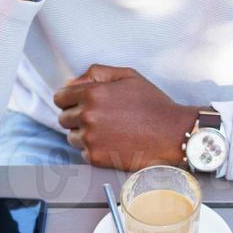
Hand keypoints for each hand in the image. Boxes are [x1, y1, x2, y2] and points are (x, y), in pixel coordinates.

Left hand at [54, 66, 197, 170]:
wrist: (172, 134)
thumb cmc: (152, 103)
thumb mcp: (127, 76)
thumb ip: (96, 73)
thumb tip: (70, 83)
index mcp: (92, 93)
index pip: (60, 98)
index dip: (69, 100)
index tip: (78, 104)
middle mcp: (87, 116)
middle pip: (63, 119)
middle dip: (76, 117)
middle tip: (99, 118)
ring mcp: (91, 139)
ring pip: (72, 137)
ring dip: (84, 134)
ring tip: (108, 131)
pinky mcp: (96, 158)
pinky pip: (83, 153)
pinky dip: (94, 149)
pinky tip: (112, 143)